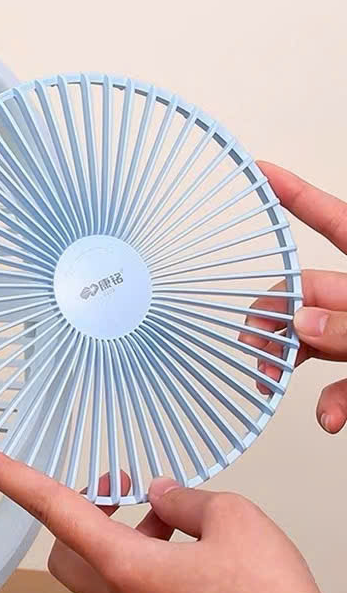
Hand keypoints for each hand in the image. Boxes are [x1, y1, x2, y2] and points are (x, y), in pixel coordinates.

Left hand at [0, 443, 346, 592]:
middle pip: (66, 548)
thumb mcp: (229, 516)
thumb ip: (182, 498)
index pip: (50, 506)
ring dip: (124, 541)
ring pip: (104, 574)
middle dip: (80, 516)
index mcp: (125, 565)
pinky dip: (147, 572)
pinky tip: (191, 563)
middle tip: (117, 496)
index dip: (6, 474)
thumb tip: (159, 495)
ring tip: (174, 526)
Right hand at [241, 162, 346, 432]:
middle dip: (272, 314)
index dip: (293, 195)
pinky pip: (343, 385)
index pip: (332, 219)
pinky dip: (333, 404)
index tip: (260, 174)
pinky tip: (329, 418)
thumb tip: (302, 323)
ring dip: (289, 361)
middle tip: (254, 341)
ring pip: (313, 340)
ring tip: (272, 379)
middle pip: (305, 291)